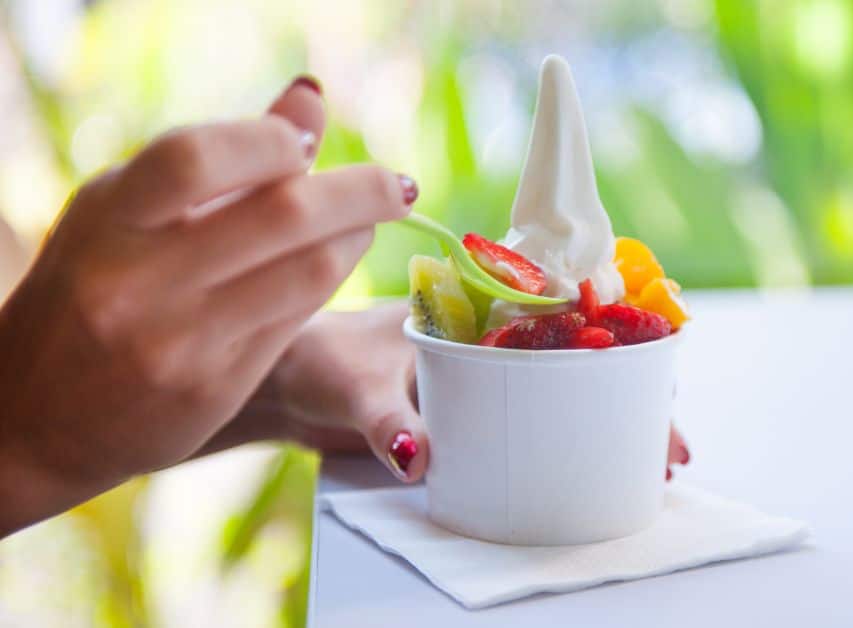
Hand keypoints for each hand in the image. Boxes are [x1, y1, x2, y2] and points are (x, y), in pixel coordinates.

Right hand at [0, 77, 417, 535]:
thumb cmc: (90, 287)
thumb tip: (309, 101)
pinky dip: (330, 280)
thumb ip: (217, 157)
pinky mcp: (214, 389)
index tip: (305, 145)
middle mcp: (138, 282)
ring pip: (309, 271)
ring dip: (356, 237)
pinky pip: (298, 320)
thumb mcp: (125, 212)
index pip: (201, 158)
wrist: (33, 417)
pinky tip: (337, 261)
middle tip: (399, 184)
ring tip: (370, 220)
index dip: (272, 141)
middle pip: (284, 215)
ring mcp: (179, 343)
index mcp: (108, 220)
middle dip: (362, 191)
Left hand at [212, 303, 692, 482]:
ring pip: (565, 392)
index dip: (622, 338)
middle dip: (633, 395)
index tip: (662, 372)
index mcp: (475, 304)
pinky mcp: (475, 410)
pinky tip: (595, 470)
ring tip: (651, 465)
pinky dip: (569, 442)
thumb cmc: (312, 359)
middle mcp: (492, 335)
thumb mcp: (351, 385)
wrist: (284, 382)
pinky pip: (534, 423)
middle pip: (582, 357)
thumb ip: (384, 420)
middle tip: (669, 444)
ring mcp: (488, 374)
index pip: (567, 309)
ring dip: (608, 422)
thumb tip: (417, 458)